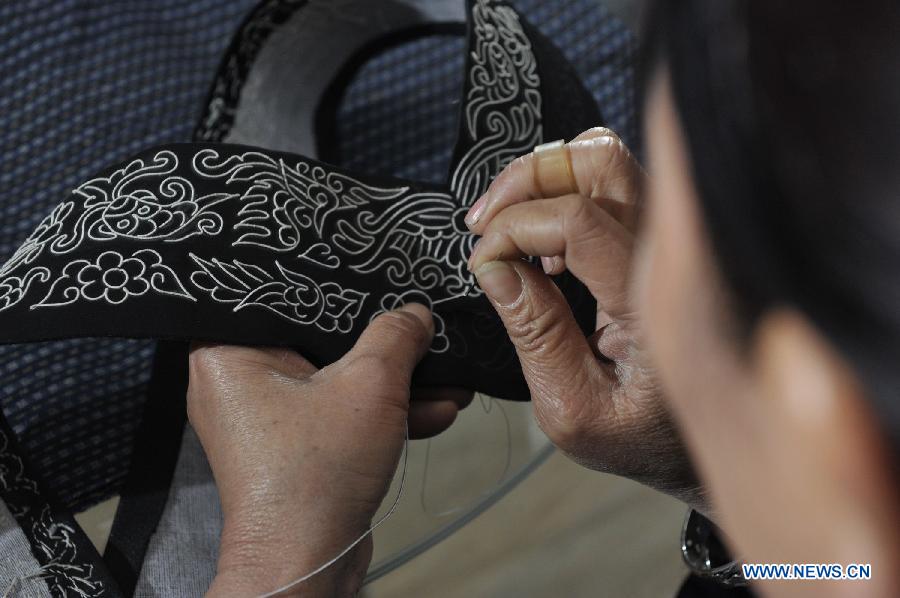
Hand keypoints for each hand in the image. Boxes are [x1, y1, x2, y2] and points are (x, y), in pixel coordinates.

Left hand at [187, 304, 469, 595]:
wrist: (309, 563)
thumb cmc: (318, 471)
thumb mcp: (370, 385)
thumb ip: (396, 335)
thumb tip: (417, 313)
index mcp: (229, 350)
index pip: (283, 294)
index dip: (335, 284)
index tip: (377, 275)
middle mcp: (239, 379)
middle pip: (320, 338)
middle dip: (384, 345)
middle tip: (422, 328)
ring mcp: (267, 418)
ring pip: (337, 380)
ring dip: (396, 383)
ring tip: (449, 376)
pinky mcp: (293, 448)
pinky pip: (339, 414)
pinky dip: (381, 414)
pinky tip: (438, 410)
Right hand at [466, 128, 703, 508]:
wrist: (696, 448)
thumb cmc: (641, 439)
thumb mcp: (573, 409)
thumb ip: (535, 333)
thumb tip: (493, 266)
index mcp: (656, 304)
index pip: (580, 221)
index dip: (516, 228)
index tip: (482, 261)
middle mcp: (674, 258)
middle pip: (603, 163)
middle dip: (530, 177)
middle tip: (485, 220)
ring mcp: (673, 244)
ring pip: (610, 163)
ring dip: (547, 179)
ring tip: (509, 227)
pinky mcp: (662, 243)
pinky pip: (614, 188)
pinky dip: (565, 195)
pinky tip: (543, 247)